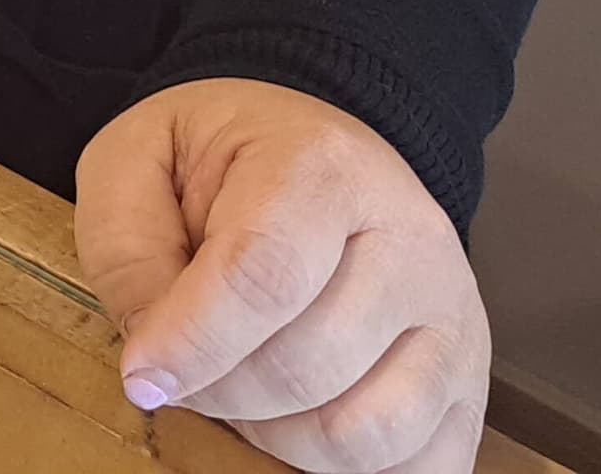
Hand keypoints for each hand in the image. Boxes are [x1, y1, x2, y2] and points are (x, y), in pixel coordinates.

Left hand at [79, 78, 488, 472]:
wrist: (321, 158)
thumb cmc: (222, 162)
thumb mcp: (139, 158)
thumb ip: (129, 246)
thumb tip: (154, 353)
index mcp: (325, 167)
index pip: (263, 275)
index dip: (192, 342)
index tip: (142, 376)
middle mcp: (412, 240)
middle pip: (306, 366)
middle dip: (221, 390)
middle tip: (186, 370)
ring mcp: (455, 318)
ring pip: (361, 433)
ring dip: (276, 435)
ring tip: (242, 387)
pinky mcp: (471, 384)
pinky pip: (416, 468)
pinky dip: (339, 466)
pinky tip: (297, 419)